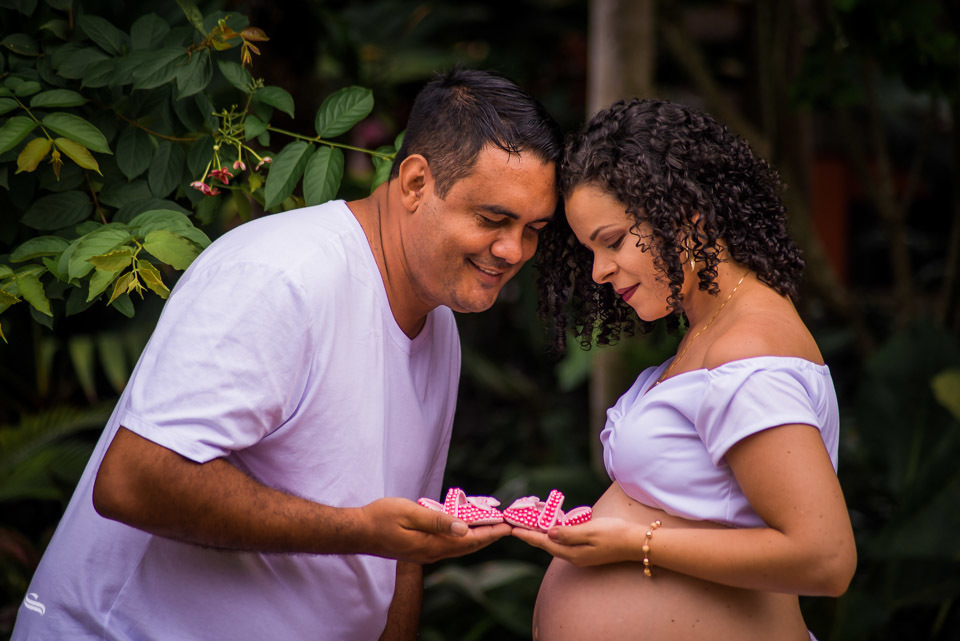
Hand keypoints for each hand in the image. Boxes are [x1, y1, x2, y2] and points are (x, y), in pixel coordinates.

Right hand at [358, 497, 512, 563]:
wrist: (358, 532)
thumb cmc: (381, 517)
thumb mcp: (409, 513)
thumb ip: (436, 520)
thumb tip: (463, 528)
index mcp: (431, 545)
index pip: (469, 540)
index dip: (490, 532)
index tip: (508, 525)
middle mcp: (432, 553)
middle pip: (468, 546)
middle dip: (490, 536)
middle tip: (509, 526)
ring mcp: (426, 553)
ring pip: (459, 547)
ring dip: (478, 538)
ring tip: (494, 527)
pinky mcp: (420, 549)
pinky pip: (449, 545)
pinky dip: (463, 538)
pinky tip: (467, 529)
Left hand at [510, 517, 643, 566]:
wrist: (635, 542)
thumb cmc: (614, 534)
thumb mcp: (590, 531)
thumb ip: (568, 533)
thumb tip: (548, 533)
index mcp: (572, 553)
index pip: (543, 543)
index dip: (527, 535)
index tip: (512, 529)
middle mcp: (573, 556)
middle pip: (546, 544)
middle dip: (531, 535)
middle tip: (516, 525)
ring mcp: (580, 554)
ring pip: (555, 543)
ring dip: (542, 534)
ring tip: (529, 524)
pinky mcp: (586, 550)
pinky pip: (565, 542)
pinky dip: (555, 534)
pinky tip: (552, 527)